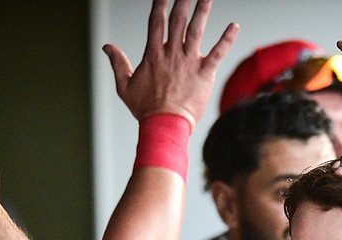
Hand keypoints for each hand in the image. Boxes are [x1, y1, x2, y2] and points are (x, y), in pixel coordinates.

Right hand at [103, 0, 237, 128]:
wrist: (165, 126)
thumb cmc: (146, 109)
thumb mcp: (125, 86)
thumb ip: (117, 63)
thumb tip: (106, 47)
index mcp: (153, 54)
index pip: (156, 21)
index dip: (160, 3)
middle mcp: (172, 54)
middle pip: (178, 20)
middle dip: (183, 1)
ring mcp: (189, 63)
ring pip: (197, 31)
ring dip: (203, 11)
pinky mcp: (204, 74)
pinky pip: (218, 53)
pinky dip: (227, 39)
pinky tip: (234, 26)